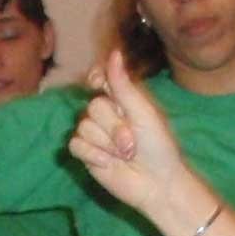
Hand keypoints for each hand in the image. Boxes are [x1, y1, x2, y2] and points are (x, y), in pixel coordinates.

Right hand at [70, 50, 209, 230]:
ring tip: (125, 155)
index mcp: (122, 100)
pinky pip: (76, 145)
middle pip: (93, 107)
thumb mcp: (143, 113)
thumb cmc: (158, 146)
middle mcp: (106, 114)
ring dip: (107, 144)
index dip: (95, 78)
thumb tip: (114, 53)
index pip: (99, 78)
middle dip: (114, 127)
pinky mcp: (86, 154)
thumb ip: (123, 86)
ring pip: (84, 127)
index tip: (97, 83)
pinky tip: (108, 163)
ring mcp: (95, 134)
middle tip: (132, 143)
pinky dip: (93, 155)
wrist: (156, 183)